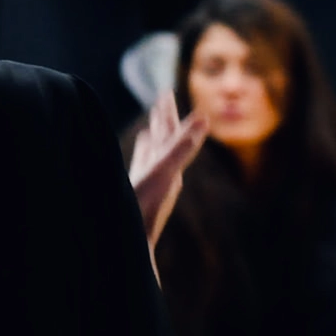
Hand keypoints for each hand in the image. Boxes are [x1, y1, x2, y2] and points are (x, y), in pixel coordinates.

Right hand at [130, 91, 206, 246]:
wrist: (130, 245)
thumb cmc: (141, 211)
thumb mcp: (163, 174)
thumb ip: (183, 147)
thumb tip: (206, 118)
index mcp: (169, 167)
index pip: (171, 133)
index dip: (169, 112)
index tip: (166, 91)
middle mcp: (163, 173)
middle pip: (165, 139)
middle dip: (163, 117)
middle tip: (163, 95)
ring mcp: (150, 182)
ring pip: (154, 151)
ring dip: (154, 134)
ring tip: (153, 123)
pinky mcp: (137, 190)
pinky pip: (143, 164)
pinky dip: (143, 151)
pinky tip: (142, 146)